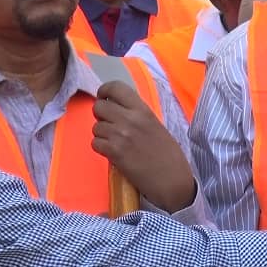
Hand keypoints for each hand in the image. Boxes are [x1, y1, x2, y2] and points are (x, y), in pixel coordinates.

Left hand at [92, 81, 195, 212]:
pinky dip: (101, 148)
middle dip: (100, 116)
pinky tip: (112, 153)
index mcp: (143, 110)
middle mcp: (131, 119)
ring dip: (101, 134)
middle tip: (109, 125)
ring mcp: (121, 135)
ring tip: (115, 142)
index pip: (116, 87)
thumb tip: (117, 110)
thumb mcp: (155, 126)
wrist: (171, 179)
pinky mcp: (114, 152)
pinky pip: (95, 143)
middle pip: (99, 107)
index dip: (104, 91)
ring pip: (96, 127)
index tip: (103, 98)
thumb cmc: (168, 154)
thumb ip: (137, 116)